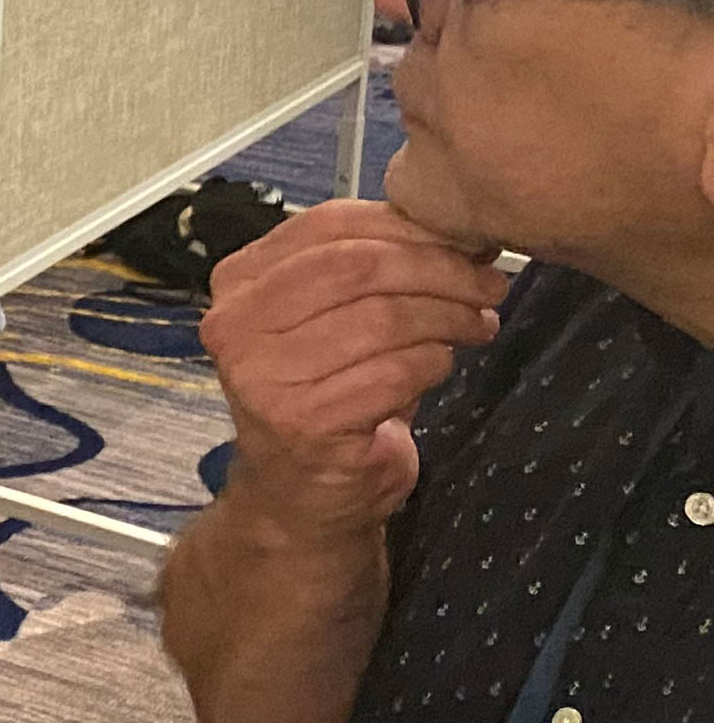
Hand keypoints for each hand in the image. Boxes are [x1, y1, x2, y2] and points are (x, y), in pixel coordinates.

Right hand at [196, 200, 508, 533]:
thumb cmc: (324, 397)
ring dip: (449, 317)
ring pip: (382, 318)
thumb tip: (457, 225)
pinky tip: (442, 366)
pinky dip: (434, 363)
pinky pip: (395, 372)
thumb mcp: (330, 319)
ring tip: (478, 324)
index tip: (463, 241)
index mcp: (238, 283)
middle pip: (358, 266)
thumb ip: (368, 270)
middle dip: (439, 270)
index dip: (408, 225)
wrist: (300, 496)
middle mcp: (234, 325)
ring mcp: (262, 377)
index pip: (327, 226)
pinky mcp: (303, 423)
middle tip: (489, 284)